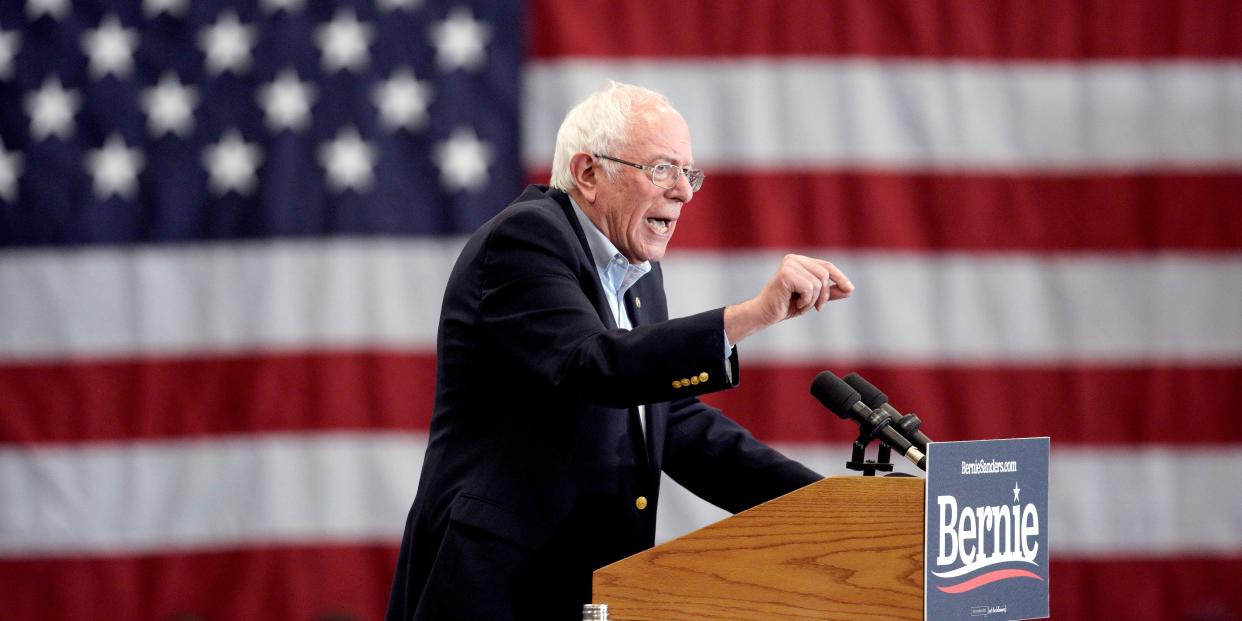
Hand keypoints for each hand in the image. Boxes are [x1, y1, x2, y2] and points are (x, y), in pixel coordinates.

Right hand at [724, 254, 852, 343]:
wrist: (765, 314)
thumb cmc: (786, 305)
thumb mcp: (812, 299)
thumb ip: (829, 292)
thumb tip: (850, 289)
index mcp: (800, 261)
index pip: (827, 266)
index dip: (840, 277)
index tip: (850, 290)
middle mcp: (794, 259)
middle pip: (825, 274)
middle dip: (824, 295)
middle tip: (817, 308)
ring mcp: (789, 265)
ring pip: (818, 282)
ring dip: (813, 300)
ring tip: (801, 305)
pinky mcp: (786, 274)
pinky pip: (809, 288)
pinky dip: (806, 301)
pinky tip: (795, 304)